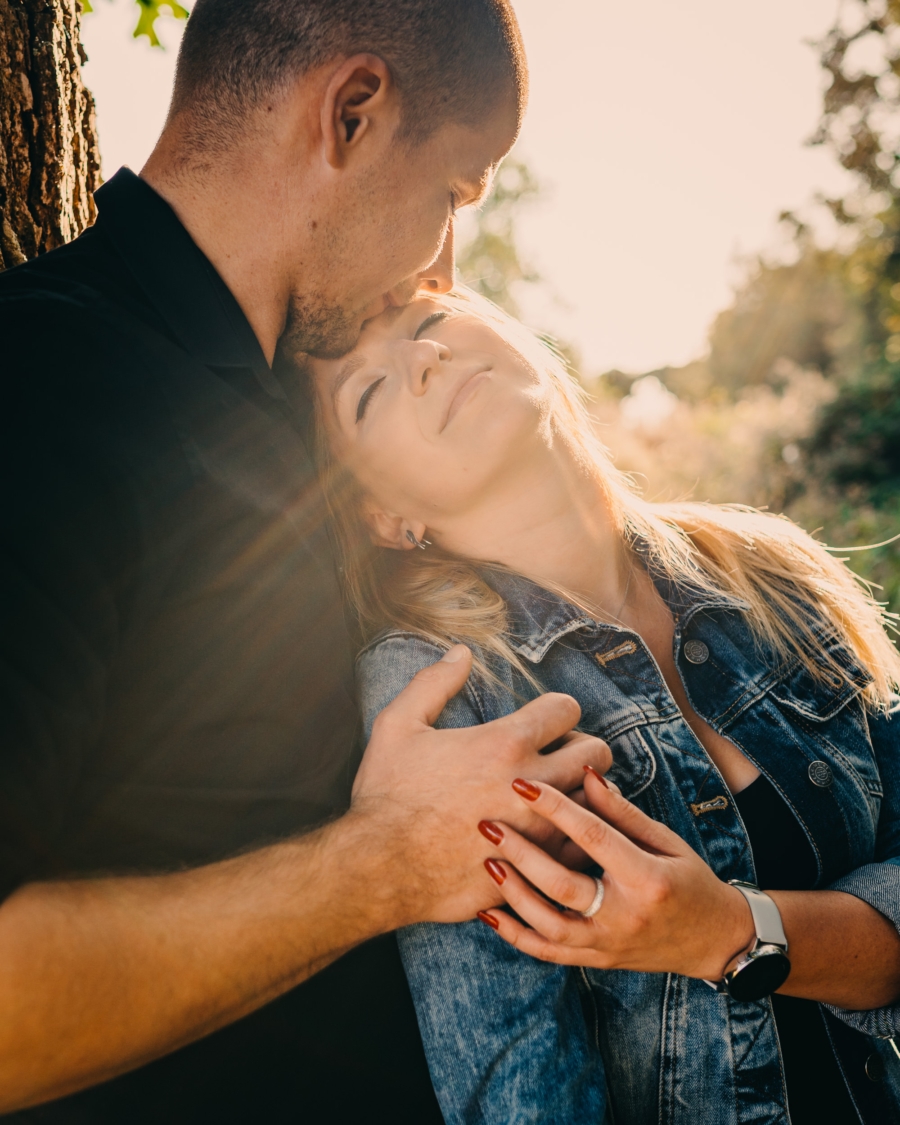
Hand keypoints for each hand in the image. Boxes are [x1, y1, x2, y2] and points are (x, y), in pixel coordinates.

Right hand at [350, 646, 612, 926]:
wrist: (379, 868)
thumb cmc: (386, 795)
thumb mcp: (397, 725)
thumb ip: (433, 682)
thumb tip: (462, 652)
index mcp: (504, 743)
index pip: (567, 708)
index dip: (554, 710)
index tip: (540, 721)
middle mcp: (532, 785)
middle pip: (596, 752)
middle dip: (580, 746)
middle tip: (556, 754)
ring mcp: (537, 831)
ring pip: (595, 801)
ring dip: (579, 791)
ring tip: (556, 793)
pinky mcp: (534, 868)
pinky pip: (579, 846)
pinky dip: (571, 836)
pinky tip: (548, 832)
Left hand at [477, 767, 753, 979]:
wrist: (713, 941)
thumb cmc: (689, 880)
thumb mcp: (665, 841)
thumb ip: (621, 812)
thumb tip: (585, 774)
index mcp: (646, 879)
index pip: (594, 837)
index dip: (556, 808)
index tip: (522, 783)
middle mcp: (625, 916)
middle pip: (564, 885)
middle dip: (523, 853)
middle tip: (488, 824)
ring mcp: (609, 945)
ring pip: (550, 926)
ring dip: (514, 894)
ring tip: (488, 861)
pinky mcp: (597, 961)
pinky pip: (548, 953)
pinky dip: (515, 935)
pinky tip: (489, 913)